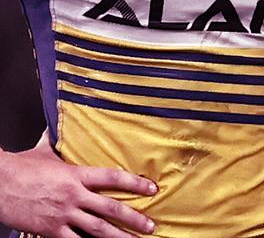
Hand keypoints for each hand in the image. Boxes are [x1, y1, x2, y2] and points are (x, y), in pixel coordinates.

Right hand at [0, 140, 156, 237]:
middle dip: (133, 218)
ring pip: (97, 229)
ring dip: (118, 237)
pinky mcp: (50, 230)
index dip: (135, 183)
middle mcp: (73, 195)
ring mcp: (62, 214)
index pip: (113, 178)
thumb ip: (55, 142)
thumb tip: (57, 128)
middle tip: (150, 226)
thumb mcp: (42, 152)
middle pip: (110, 208)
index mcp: (75, 175)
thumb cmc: (19, 168)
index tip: (152, 188)